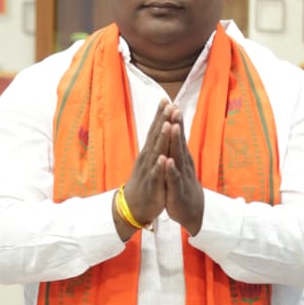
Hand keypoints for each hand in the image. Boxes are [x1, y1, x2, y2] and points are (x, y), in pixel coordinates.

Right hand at [113, 101, 172, 239]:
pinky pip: (156, 175)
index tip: (166, 99)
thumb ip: (155, 144)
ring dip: (162, 138)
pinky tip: (164, 158)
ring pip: (156, 152)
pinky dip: (160, 167)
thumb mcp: (150, 161)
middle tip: (169, 104)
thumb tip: (159, 127)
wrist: (134, 205)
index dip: (161, 115)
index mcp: (149, 152)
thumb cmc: (145, 181)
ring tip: (167, 124)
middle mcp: (148, 158)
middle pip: (156, 136)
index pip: (155, 130)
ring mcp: (149, 171)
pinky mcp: (152, 185)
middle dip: (163, 120)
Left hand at [163, 107, 203, 235]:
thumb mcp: (180, 166)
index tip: (170, 103)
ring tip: (173, 127)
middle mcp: (183, 164)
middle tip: (174, 108)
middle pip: (179, 142)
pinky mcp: (178, 191)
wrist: (193, 213)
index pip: (178, 136)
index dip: (174, 120)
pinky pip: (174, 179)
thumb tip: (176, 130)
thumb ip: (178, 149)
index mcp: (181, 158)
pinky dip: (171, 170)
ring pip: (178, 157)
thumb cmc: (183, 187)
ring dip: (176, 142)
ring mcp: (181, 176)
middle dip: (176, 125)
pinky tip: (167, 161)